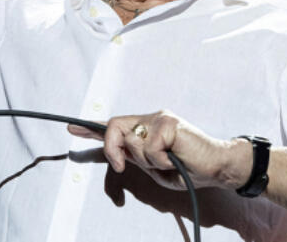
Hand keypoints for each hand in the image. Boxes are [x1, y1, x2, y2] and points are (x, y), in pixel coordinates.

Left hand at [68, 110, 249, 190]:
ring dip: (147, 161)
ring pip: (132, 140)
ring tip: (167, 162)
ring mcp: (159, 118)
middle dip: (112, 149)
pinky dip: (160, 160)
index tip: (72, 128)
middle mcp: (150, 119)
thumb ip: (134, 157)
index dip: (92, 128)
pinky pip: (149, 146)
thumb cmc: (186, 169)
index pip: (115, 125)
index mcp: (145, 129)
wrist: (215, 167)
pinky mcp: (169, 123)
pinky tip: (174, 159)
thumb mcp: (153, 167)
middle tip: (123, 167)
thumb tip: (114, 151)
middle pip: (115, 127)